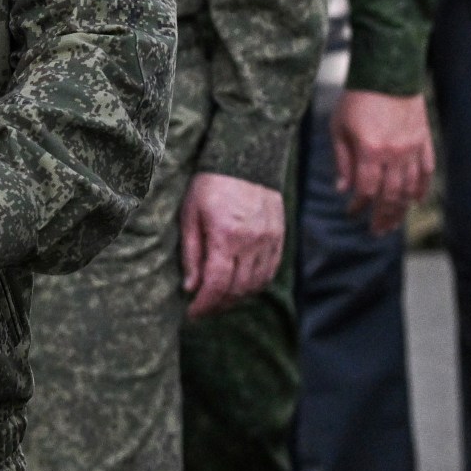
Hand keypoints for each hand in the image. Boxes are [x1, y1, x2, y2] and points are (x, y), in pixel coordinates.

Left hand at [179, 171, 283, 317]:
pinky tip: (241, 285)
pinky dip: (255, 284)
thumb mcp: (190, 214)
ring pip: (256, 284)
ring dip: (237, 298)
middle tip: (203, 310)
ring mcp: (269, 240)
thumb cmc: (210, 184)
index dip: (204, 305)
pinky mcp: (279, 236)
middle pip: (238, 289)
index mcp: (226, 236)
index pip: (217, 285)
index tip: (192, 314)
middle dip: (218, 305)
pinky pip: (270, 271)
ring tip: (220, 299)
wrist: (245, 157)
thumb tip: (190, 288)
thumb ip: (191, 253)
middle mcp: (252, 241)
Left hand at [330, 89, 433, 234]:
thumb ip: (342, 161)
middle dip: (382, 217)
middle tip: (376, 231)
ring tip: (393, 223)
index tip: (352, 212)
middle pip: (390, 196)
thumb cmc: (358, 97)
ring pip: (410, 188)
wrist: (388, 70)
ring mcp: (412, 148)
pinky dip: (422, 189)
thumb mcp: (339, 127)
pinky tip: (415, 201)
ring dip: (401, 209)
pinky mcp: (424, 139)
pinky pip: (426, 171)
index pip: (365, 190)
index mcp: (370, 151)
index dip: (358, 205)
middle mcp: (394, 154)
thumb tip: (343, 189)